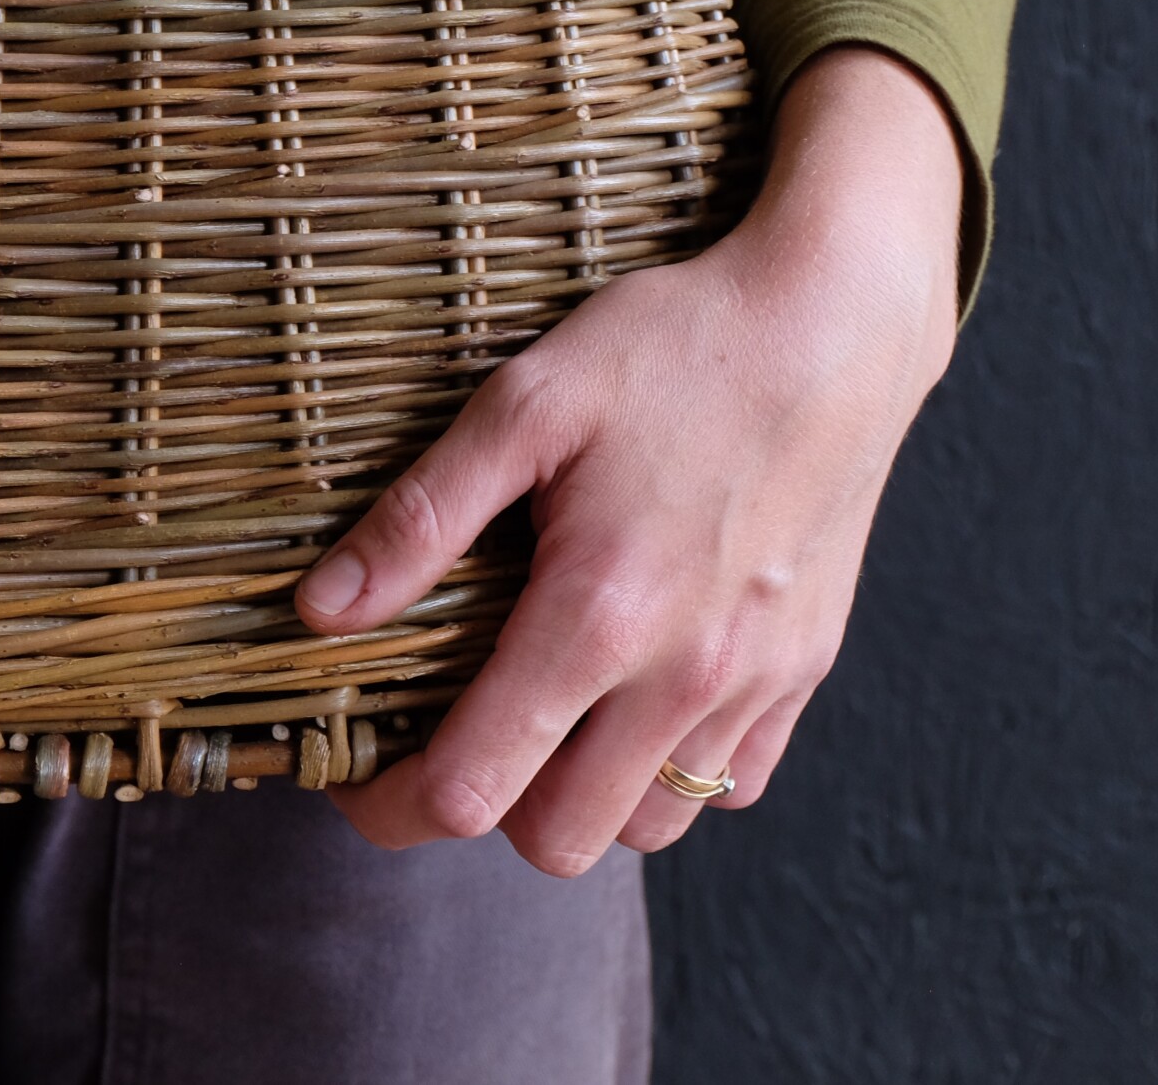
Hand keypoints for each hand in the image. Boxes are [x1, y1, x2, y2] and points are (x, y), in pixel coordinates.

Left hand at [297, 46, 961, 873]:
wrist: (836, 317)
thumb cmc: (675, 346)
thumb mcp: (522, 404)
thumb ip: (419, 518)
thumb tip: (322, 611)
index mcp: (599, 614)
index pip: (475, 792)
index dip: (395, 801)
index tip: (358, 769)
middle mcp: (686, 672)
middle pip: (560, 841)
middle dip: (480, 812)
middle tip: (436, 747)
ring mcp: (756, 679)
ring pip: (652, 826)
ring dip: (581, 799)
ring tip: (537, 719)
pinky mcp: (805, 667)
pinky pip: (734, 782)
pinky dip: (671, 770)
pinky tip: (629, 698)